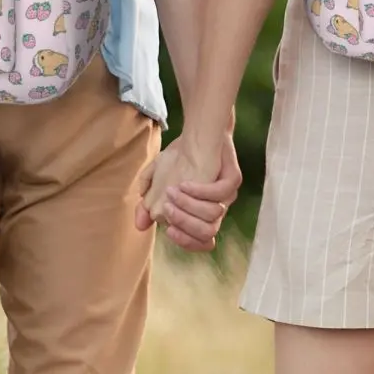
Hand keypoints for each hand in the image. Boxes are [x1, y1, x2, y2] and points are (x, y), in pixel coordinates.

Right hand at [135, 132, 240, 252]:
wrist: (199, 131)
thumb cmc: (180, 158)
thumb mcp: (158, 179)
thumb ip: (148, 203)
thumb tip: (140, 225)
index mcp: (202, 214)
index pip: (200, 241)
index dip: (185, 241)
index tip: (167, 230)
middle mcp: (217, 208)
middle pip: (207, 233)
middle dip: (184, 223)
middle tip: (167, 208)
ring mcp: (227, 195)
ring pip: (213, 215)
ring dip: (189, 206)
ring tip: (172, 191)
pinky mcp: (233, 179)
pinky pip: (220, 193)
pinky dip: (200, 191)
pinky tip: (184, 183)